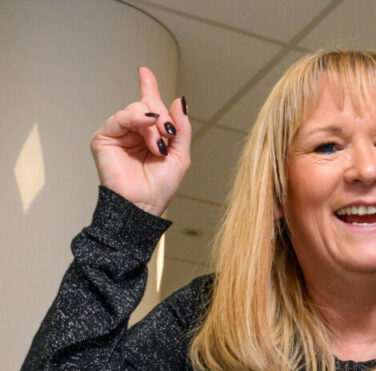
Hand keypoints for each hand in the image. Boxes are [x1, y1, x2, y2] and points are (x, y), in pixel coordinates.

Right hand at [90, 66, 189, 215]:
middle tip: (169, 133)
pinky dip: (137, 120)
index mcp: (149, 135)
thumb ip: (182, 128)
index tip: (144, 71)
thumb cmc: (160, 186)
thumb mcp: (180, 155)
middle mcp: (133, 132)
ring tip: (158, 145)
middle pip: (148, 105)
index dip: (148, 87)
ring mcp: (118, 134)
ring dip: (153, 125)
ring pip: (136, 110)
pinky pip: (121, 117)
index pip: (149, 106)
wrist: (144, 204)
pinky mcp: (104, 138)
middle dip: (163, 116)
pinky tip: (148, 129)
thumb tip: (179, 100)